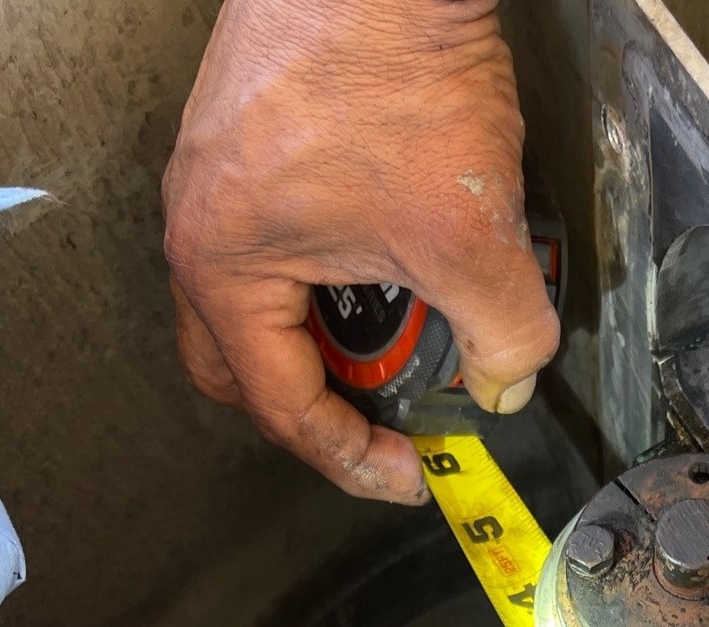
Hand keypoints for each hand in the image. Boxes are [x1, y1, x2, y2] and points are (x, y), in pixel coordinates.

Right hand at [162, 0, 559, 502]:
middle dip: (317, 407)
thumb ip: (503, 332)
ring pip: (256, 302)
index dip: (354, 458)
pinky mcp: (248, 136)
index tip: (411, 474)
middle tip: (384, 423)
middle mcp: (200, 226)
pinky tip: (392, 258)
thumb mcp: (470, 234)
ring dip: (325, 336)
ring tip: (403, 336)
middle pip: (242, 368)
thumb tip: (509, 382)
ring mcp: (215, 176)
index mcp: (224, 269)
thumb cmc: (395, 68)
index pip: (283, 409)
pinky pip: (272, 239)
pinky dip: (327, 274)